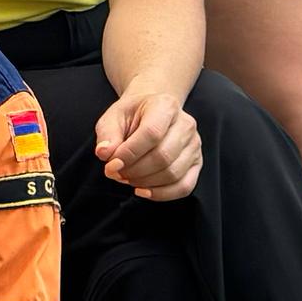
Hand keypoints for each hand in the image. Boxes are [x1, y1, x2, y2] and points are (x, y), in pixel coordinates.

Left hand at [96, 75, 202, 202]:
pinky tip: (143, 191)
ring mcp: (194, 145)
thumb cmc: (132, 115)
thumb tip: (104, 153)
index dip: (130, 154)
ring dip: (145, 183)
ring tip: (127, 178)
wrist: (151, 112)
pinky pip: (184, 186)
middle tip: (116, 173)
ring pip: (173, 174)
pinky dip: (162, 194)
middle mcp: (185, 124)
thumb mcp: (113, 117)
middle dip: (135, 171)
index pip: (151, 134)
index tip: (112, 164)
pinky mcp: (197, 162)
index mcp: (165, 106)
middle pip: (163, 157)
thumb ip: (107, 134)